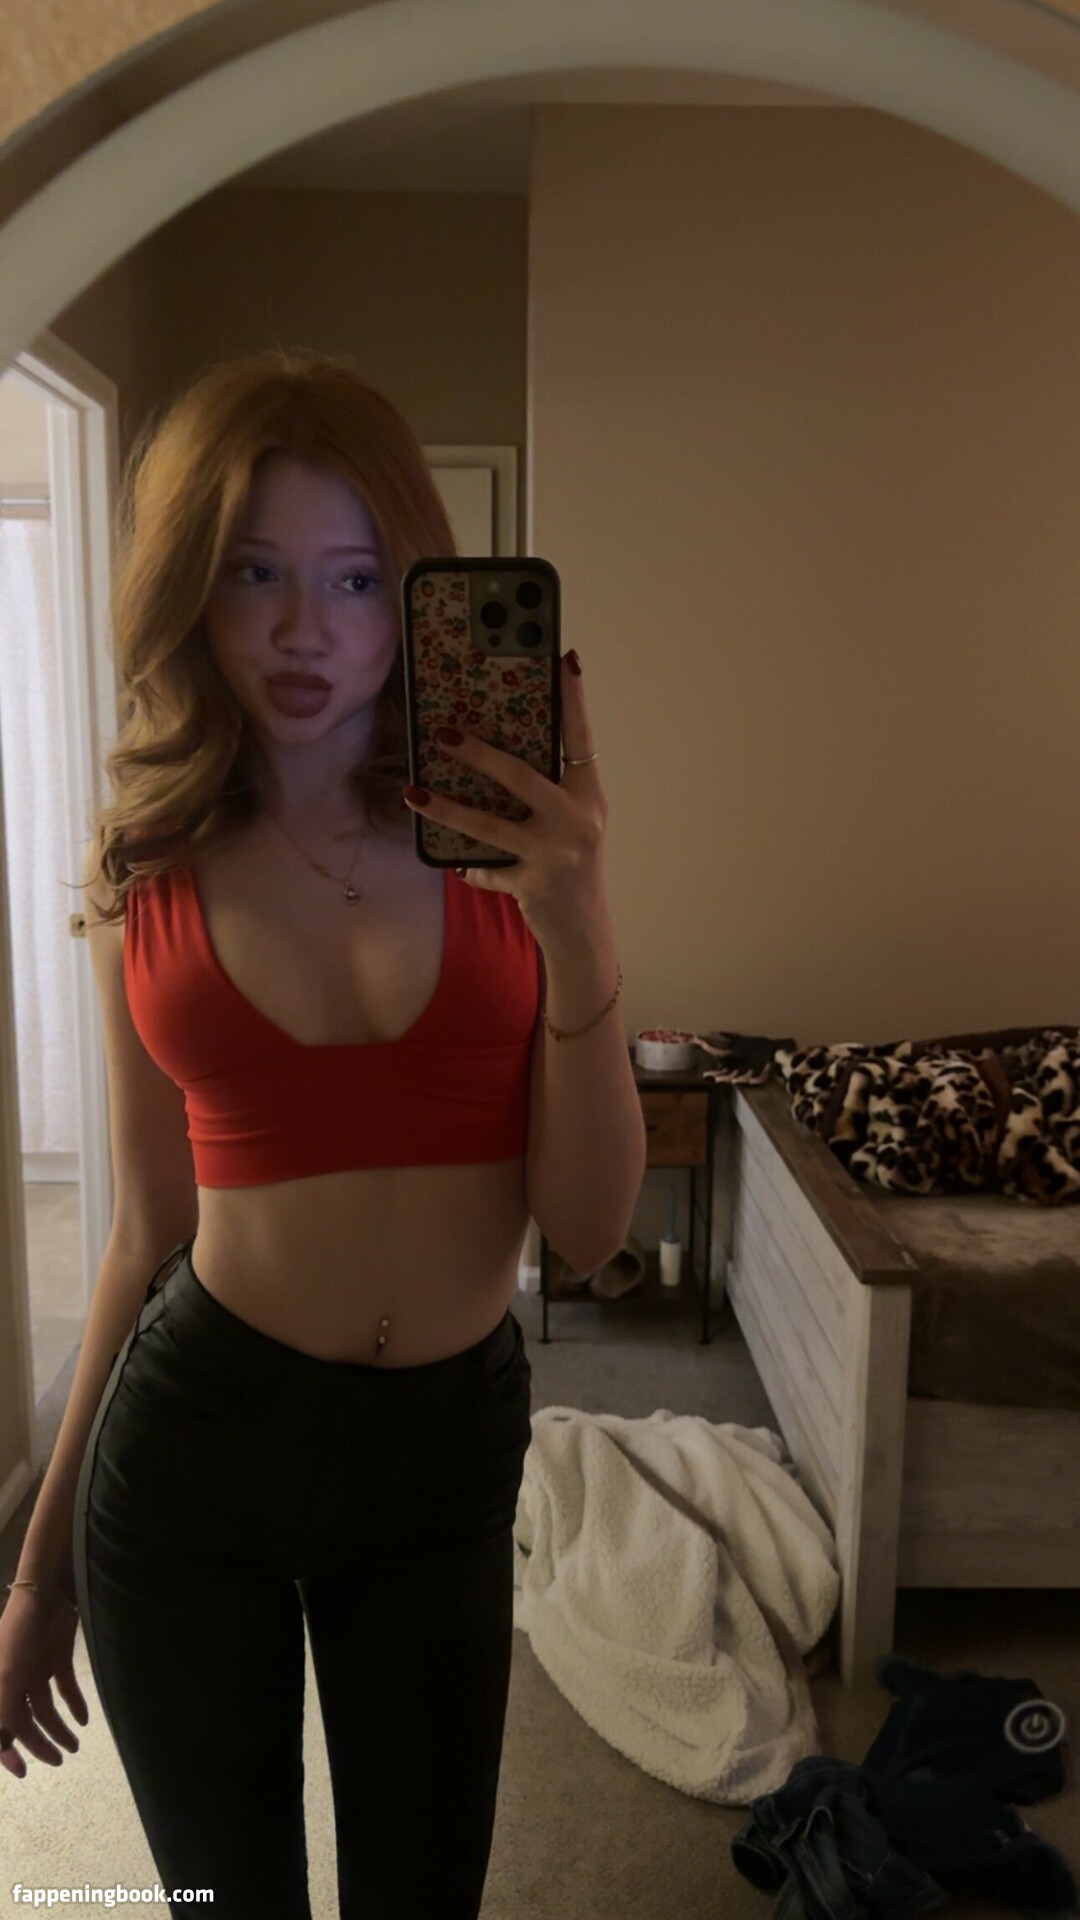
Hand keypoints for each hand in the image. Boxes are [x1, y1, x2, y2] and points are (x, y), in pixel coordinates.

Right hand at [0, 1586, 88, 1778]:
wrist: (44, 1593)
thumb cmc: (18, 1634)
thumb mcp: (6, 1674)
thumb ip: (2, 1709)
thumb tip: (0, 1745)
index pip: (2, 1729)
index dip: (9, 1752)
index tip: (24, 1772)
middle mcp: (15, 1683)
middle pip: (27, 1722)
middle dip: (41, 1743)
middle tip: (62, 1760)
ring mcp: (37, 1670)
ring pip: (47, 1708)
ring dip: (60, 1727)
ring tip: (76, 1745)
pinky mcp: (58, 1658)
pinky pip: (65, 1688)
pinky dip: (75, 1703)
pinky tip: (84, 1719)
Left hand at [402, 650, 607, 944]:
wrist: (585, 933)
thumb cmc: (572, 867)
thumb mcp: (571, 825)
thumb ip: (548, 792)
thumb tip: (492, 754)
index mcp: (590, 796)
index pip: (581, 738)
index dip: (574, 700)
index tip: (565, 659)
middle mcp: (577, 820)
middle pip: (522, 775)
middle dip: (479, 753)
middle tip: (443, 732)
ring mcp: (554, 854)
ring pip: (490, 824)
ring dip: (447, 808)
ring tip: (413, 793)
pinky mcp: (531, 884)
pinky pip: (486, 868)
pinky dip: (470, 867)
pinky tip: (456, 866)